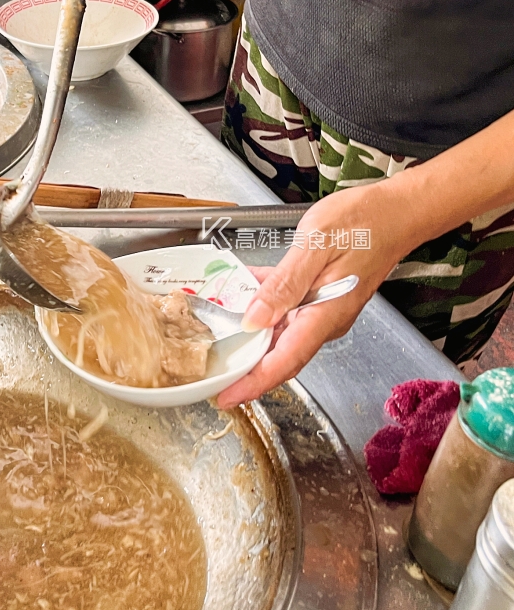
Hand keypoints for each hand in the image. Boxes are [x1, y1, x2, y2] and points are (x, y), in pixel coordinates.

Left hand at [215, 181, 416, 408]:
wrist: (398, 211)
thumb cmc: (365, 222)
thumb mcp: (316, 243)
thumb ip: (284, 283)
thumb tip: (254, 318)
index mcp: (325, 313)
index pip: (285, 361)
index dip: (253, 383)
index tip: (226, 397)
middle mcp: (325, 320)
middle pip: (280, 357)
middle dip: (246, 373)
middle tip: (211, 377)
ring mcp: (323, 311)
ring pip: (280, 336)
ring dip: (250, 341)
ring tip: (216, 342)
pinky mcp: (320, 299)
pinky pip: (286, 313)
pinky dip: (262, 310)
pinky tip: (241, 294)